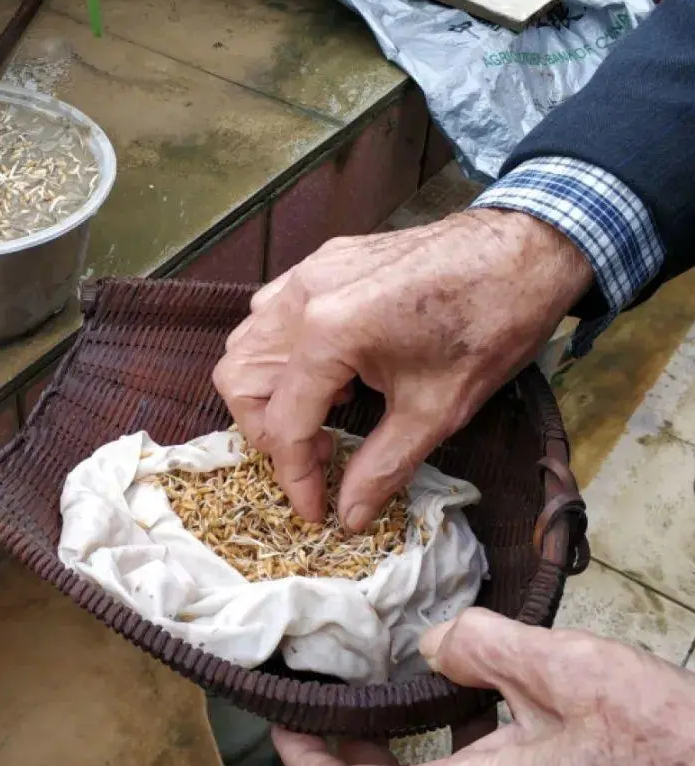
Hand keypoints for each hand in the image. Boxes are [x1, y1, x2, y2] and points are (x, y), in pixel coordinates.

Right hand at [212, 209, 591, 524]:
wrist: (526, 251)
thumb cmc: (488, 326)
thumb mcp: (435, 411)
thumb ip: (381, 467)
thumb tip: (349, 514)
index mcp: (327, 334)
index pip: (283, 424)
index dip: (296, 478)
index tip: (317, 510)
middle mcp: (302, 297)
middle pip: (239, 379)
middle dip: (267, 431)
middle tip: (314, 457)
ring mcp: (310, 271)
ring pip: (248, 341)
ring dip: (270, 389)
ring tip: (325, 413)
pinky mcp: (325, 259)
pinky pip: (274, 310)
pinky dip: (285, 351)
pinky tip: (336, 370)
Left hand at [273, 608, 694, 765]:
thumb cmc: (672, 764)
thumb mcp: (568, 671)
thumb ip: (482, 646)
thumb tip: (437, 643)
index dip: (301, 755)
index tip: (280, 715)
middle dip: (361, 750)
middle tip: (351, 688)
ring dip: (425, 761)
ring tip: (427, 692)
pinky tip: (506, 728)